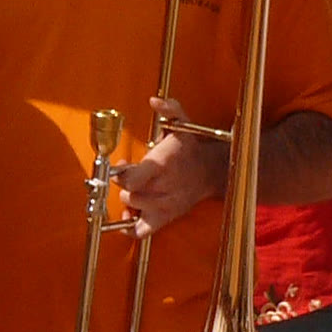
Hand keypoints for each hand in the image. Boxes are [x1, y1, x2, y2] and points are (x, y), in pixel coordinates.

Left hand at [111, 96, 228, 236]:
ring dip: (128, 199)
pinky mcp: (166, 218)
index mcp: (162, 165)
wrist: (211, 172)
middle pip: (128, 194)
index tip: (120, 164)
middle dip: (123, 184)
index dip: (119, 173)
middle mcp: (162, 188)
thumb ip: (169, 109)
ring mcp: (164, 206)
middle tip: (128, 176)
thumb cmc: (190, 147)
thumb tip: (154, 100)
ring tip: (134, 189)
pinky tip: (130, 214)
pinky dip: (131, 227)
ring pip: (133, 208)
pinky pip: (141, 232)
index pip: (131, 180)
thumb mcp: (182, 123)